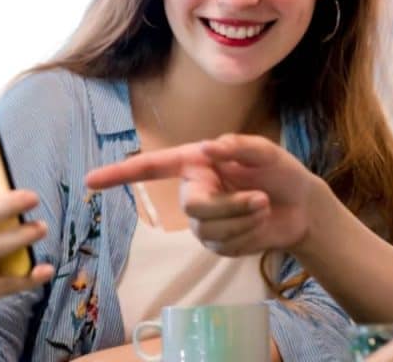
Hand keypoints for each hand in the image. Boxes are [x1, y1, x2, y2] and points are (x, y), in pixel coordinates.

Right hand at [86, 133, 322, 255]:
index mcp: (196, 163)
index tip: (91, 181)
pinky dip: (248, 235)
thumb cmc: (281, 172)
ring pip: (210, 229)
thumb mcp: (267, 152)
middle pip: (193, 207)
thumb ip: (239, 146)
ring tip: (264, 206)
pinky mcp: (216, 243)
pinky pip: (224, 246)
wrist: (302, 208)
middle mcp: (193, 191)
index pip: (152, 167)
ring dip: (244, 220)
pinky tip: (259, 224)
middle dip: (230, 206)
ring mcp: (203, 220)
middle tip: (261, 199)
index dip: (120, 174)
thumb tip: (206, 147)